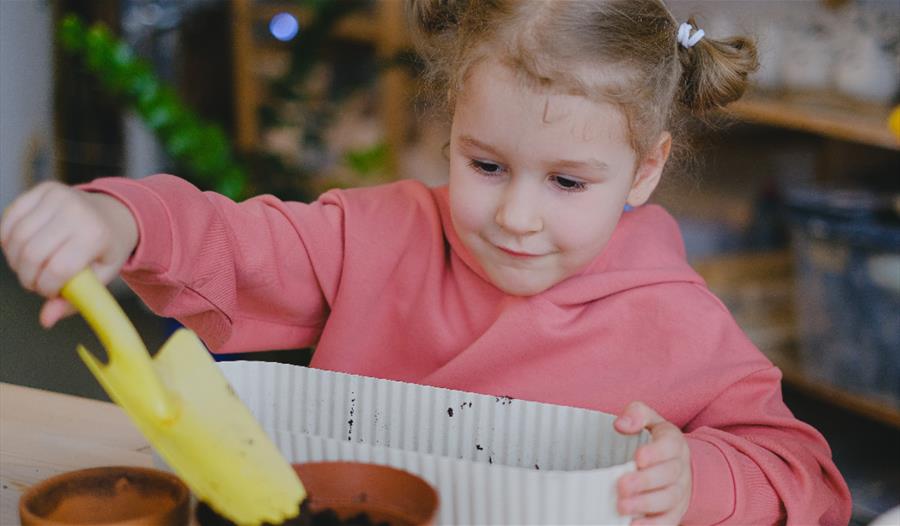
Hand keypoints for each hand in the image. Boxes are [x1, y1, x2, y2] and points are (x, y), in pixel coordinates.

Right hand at [1, 181, 137, 327]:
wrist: (113, 213)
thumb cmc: (106, 248)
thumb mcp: (102, 276)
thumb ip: (76, 300)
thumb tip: (45, 321)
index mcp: (95, 234)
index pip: (58, 269)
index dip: (47, 287)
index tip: (50, 292)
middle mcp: (76, 211)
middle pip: (31, 254)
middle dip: (28, 277)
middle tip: (37, 282)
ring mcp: (57, 196)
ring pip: (15, 237)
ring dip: (16, 260)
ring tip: (31, 266)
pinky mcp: (42, 189)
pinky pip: (9, 218)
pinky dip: (8, 239)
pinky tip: (22, 248)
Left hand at [614, 401, 691, 524]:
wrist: (676, 465)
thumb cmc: (654, 441)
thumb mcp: (649, 420)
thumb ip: (636, 413)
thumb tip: (620, 424)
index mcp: (674, 442)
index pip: (670, 446)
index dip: (656, 453)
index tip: (638, 457)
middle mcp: (680, 468)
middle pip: (669, 475)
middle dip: (645, 482)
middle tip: (622, 485)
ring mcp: (679, 492)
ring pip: (668, 499)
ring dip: (645, 504)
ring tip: (622, 506)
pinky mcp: (674, 512)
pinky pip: (668, 521)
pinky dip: (652, 525)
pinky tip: (633, 525)